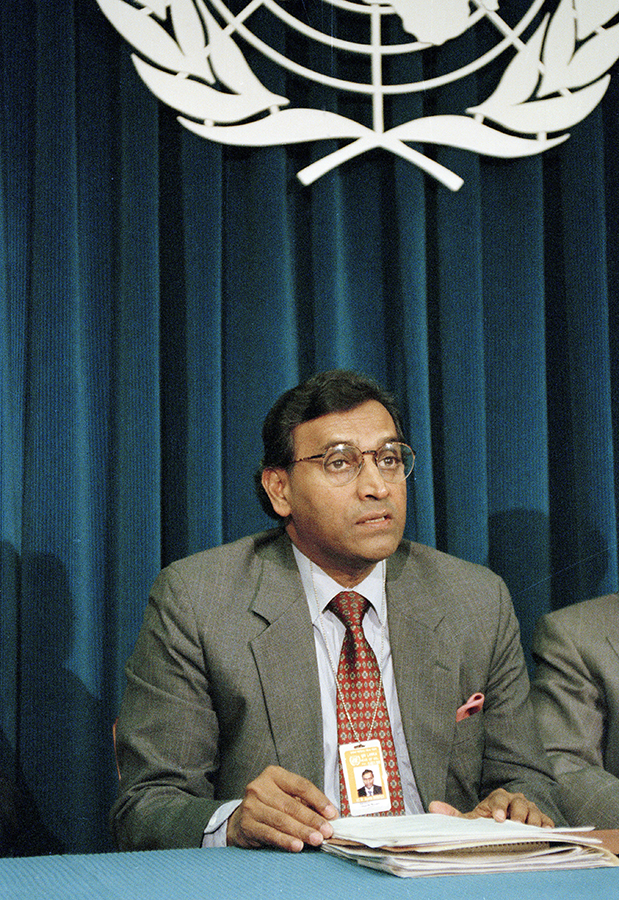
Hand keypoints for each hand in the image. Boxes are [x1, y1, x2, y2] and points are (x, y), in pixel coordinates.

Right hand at [227, 765, 337, 851]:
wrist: (241, 821)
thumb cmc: (271, 807)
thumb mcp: (287, 797)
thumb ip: (307, 803)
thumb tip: (331, 816)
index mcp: (274, 774)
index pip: (301, 786)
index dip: (318, 800)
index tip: (332, 814)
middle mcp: (260, 787)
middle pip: (291, 805)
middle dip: (312, 819)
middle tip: (327, 831)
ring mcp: (251, 806)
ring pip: (282, 820)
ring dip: (302, 831)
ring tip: (317, 840)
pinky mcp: (247, 824)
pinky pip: (270, 833)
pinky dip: (285, 840)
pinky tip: (297, 846)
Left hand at [429, 789, 553, 827]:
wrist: (508, 825)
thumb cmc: (488, 821)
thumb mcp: (472, 819)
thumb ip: (454, 814)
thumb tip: (433, 807)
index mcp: (498, 798)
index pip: (499, 799)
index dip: (498, 808)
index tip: (498, 819)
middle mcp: (516, 800)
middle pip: (519, 804)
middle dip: (517, 814)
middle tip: (515, 825)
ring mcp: (531, 810)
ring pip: (534, 813)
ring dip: (532, 821)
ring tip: (529, 831)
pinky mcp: (543, 821)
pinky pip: (547, 822)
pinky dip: (546, 827)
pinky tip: (545, 832)